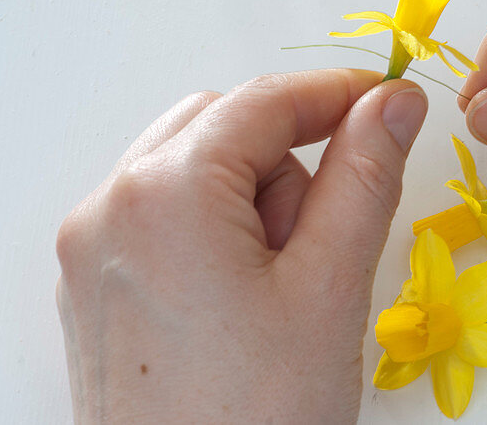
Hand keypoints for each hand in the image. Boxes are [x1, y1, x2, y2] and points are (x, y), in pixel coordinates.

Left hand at [56, 70, 427, 422]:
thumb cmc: (261, 412)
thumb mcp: (331, 283)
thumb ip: (366, 173)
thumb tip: (394, 99)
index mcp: (166, 192)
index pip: (265, 101)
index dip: (338, 92)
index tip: (392, 102)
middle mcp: (110, 207)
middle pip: (222, 127)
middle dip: (287, 159)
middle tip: (324, 236)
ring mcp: (92, 249)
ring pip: (193, 168)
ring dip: (254, 198)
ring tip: (284, 285)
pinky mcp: (95, 288)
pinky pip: (164, 216)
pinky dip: (217, 227)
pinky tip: (247, 297)